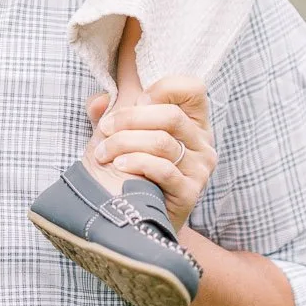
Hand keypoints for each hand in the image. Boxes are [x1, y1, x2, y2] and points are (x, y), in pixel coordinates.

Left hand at [86, 76, 216, 231]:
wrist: (130, 217)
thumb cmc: (125, 170)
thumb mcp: (119, 131)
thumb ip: (113, 106)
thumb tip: (102, 94)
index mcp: (193, 122)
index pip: (193, 89)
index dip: (163, 88)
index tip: (137, 99)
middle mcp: (203, 144)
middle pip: (171, 115)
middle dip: (129, 118)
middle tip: (105, 128)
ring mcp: (199, 170)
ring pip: (162, 142)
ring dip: (123, 142)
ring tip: (103, 152)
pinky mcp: (189, 193)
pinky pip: (163, 169)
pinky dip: (136, 162)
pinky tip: (119, 165)